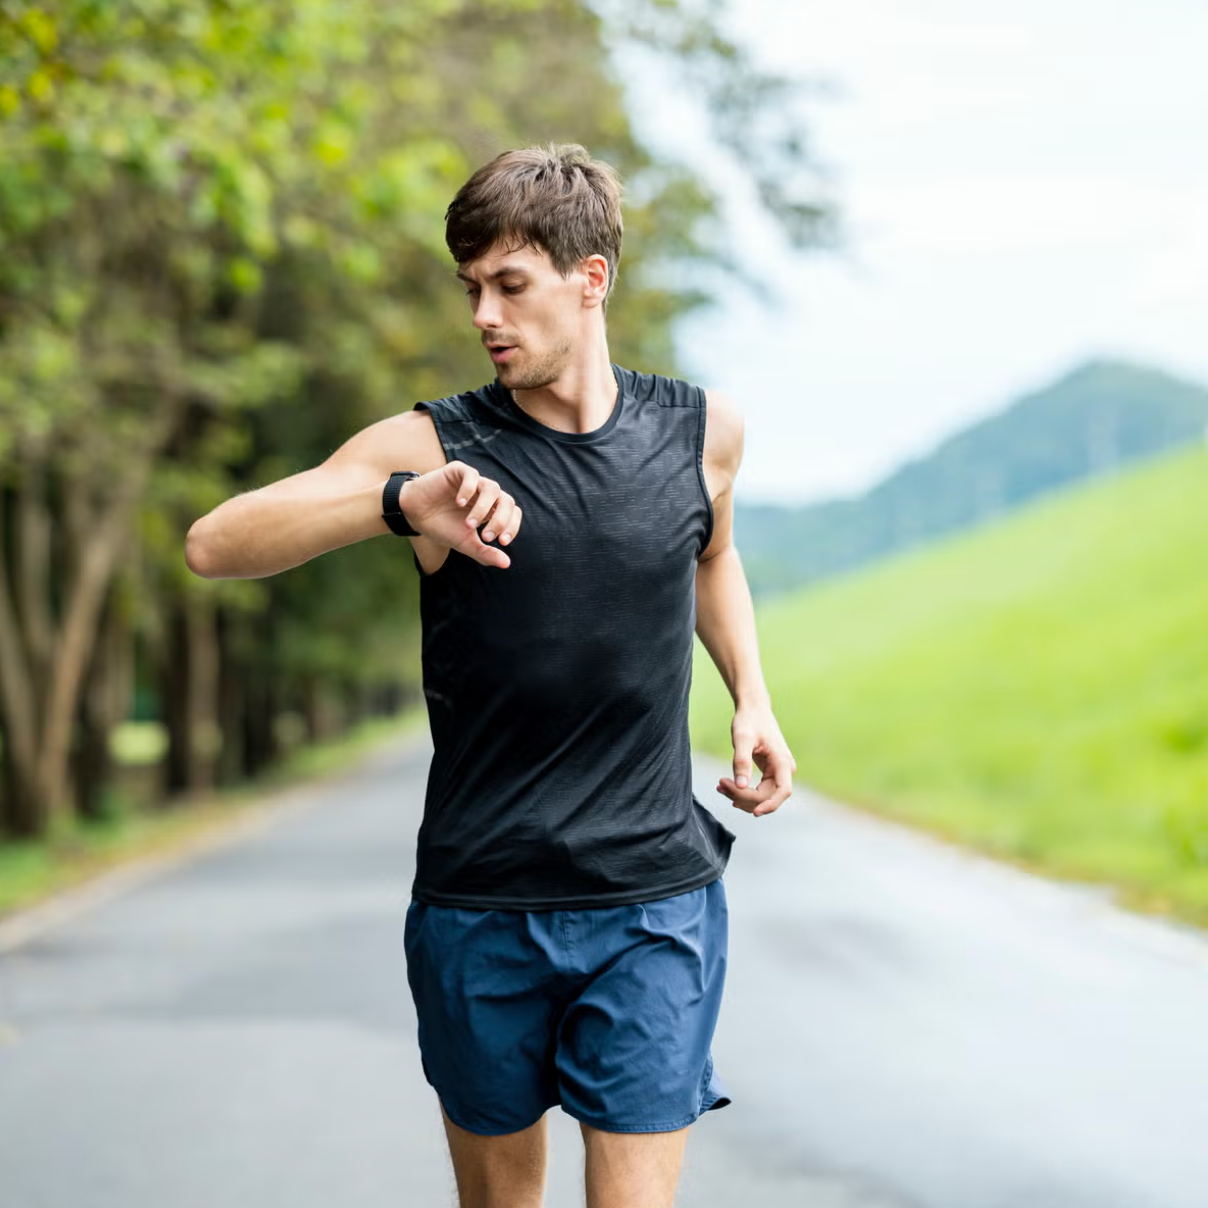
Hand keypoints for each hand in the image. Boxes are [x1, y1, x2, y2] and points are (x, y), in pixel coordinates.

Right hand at [398, 460, 522, 568]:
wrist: (415, 515)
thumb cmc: (442, 527)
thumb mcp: (465, 543)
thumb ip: (485, 553)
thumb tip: (507, 564)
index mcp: (491, 509)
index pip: (513, 513)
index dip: (511, 526)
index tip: (501, 542)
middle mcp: (485, 494)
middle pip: (507, 501)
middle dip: (500, 520)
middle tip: (485, 536)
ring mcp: (473, 481)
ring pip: (492, 488)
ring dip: (483, 509)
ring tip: (469, 524)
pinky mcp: (458, 471)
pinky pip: (472, 475)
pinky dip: (468, 489)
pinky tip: (458, 503)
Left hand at [716, 702, 795, 817]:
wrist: (753, 709)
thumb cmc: (749, 720)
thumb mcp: (742, 738)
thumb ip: (741, 761)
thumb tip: (740, 785)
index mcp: (782, 761)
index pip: (782, 791)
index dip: (770, 805)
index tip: (754, 812)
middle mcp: (784, 769)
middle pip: (767, 795)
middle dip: (744, 796)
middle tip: (720, 785)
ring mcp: (777, 772)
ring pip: (761, 795)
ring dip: (741, 796)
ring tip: (720, 786)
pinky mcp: (769, 773)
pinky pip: (758, 789)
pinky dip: (742, 790)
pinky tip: (725, 786)